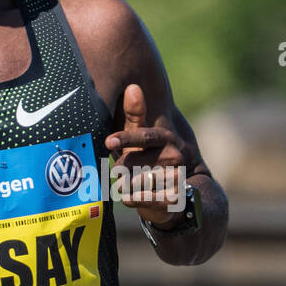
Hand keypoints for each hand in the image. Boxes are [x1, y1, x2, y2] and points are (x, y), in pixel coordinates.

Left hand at [105, 84, 187, 225]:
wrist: (166, 195)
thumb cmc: (143, 159)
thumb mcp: (137, 136)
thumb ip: (135, 114)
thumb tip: (133, 86)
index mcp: (164, 137)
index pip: (143, 135)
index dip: (126, 138)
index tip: (108, 141)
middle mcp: (174, 155)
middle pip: (134, 161)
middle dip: (122, 167)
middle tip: (118, 171)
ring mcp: (177, 176)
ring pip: (136, 181)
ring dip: (125, 184)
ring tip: (125, 184)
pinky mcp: (175, 197)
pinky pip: (143, 198)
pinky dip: (132, 199)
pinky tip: (128, 197)